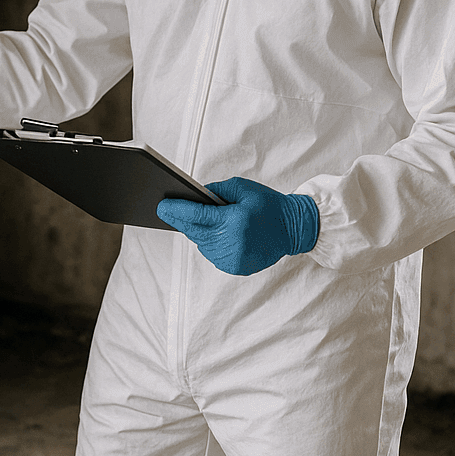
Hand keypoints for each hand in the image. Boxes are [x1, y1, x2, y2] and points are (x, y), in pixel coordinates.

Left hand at [156, 177, 319, 274]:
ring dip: (196, 232)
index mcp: (235, 220)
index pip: (198, 215)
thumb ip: (216, 190)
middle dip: (181, 220)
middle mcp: (233, 242)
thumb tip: (195, 195)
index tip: (161, 207)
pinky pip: (212, 254)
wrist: (293, 229)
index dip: (177, 211)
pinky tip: (211, 233)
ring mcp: (234, 258)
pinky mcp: (235, 267)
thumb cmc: (268, 205)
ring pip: (201, 244)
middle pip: (195, 231)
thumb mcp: (243, 188)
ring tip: (190, 219)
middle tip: (166, 211)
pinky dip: (209, 243)